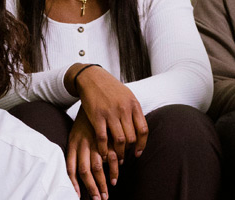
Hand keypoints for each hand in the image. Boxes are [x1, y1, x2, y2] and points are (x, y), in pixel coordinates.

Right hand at [66, 64, 147, 182]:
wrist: (92, 78)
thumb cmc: (110, 88)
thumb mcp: (127, 96)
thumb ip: (134, 111)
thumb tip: (140, 129)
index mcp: (133, 105)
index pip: (143, 130)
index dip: (142, 144)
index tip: (137, 153)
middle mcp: (124, 109)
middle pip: (132, 137)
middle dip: (128, 149)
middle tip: (124, 155)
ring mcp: (110, 113)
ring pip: (120, 140)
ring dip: (118, 152)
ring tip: (115, 157)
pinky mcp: (97, 117)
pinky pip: (103, 138)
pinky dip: (104, 148)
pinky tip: (104, 153)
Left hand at [67, 115, 110, 198]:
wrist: (93, 94)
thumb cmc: (85, 119)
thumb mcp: (76, 134)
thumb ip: (77, 150)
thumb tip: (79, 169)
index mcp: (72, 143)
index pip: (70, 167)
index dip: (73, 183)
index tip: (78, 196)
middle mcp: (82, 143)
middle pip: (84, 170)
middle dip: (91, 187)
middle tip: (98, 199)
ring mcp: (94, 140)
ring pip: (97, 166)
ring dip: (103, 181)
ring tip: (108, 192)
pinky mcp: (106, 136)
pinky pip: (110, 155)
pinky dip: (113, 166)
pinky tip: (117, 173)